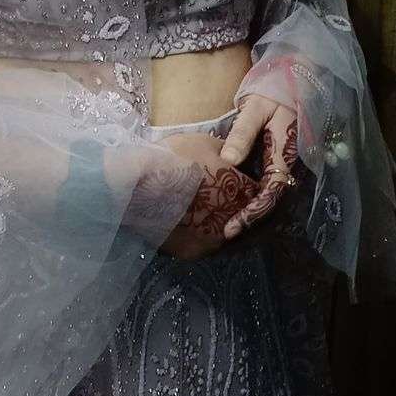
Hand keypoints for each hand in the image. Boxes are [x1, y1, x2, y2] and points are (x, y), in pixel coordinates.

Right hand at [149, 133, 261, 261]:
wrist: (138, 184)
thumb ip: (228, 151)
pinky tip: (186, 224)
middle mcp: (234, 221)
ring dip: (217, 224)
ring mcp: (214, 240)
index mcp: (242, 192)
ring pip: (224, 233)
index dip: (246, 186)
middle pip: (242, 216)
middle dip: (234, 207)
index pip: (257, 193)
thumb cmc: (175, 158)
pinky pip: (202, 244)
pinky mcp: (192, 252)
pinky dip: (198, 235)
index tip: (235, 181)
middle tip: (216, 197)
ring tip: (200, 212)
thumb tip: (235, 155)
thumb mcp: (206, 142)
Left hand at [218, 94, 299, 240]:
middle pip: (271, 199)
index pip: (270, 192)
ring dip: (252, 210)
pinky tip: (235, 201)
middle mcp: (288, 164)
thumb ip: (243, 134)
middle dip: (251, 218)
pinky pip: (267, 183)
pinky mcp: (278, 159)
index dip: (252, 212)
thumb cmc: (275, 93)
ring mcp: (285, 163)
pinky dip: (252, 195)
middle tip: (226, 232)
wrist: (297, 81)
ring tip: (228, 224)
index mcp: (284, 154)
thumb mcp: (256, 109)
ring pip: (270, 194)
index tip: (232, 227)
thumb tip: (227, 161)